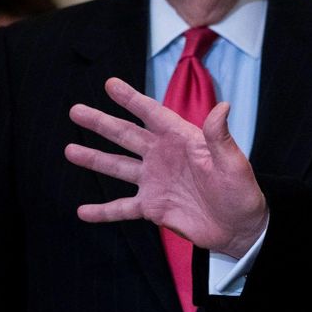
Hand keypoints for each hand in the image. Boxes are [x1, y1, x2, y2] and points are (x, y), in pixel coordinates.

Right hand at [66, 77, 267, 256]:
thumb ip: (220, 137)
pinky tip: (82, 211)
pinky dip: (102, 211)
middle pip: (127, 136)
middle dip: (101, 123)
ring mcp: (156, 182)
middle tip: (76, 111)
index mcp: (183, 140)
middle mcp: (164, 157)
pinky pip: (122, 208)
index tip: (110, 84)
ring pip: (118, 167)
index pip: (153, 114)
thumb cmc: (241, 191)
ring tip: (69, 150)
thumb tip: (223, 106)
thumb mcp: (233, 163)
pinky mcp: (153, 208)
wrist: (240, 227)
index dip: (131, 99)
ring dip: (94, 159)